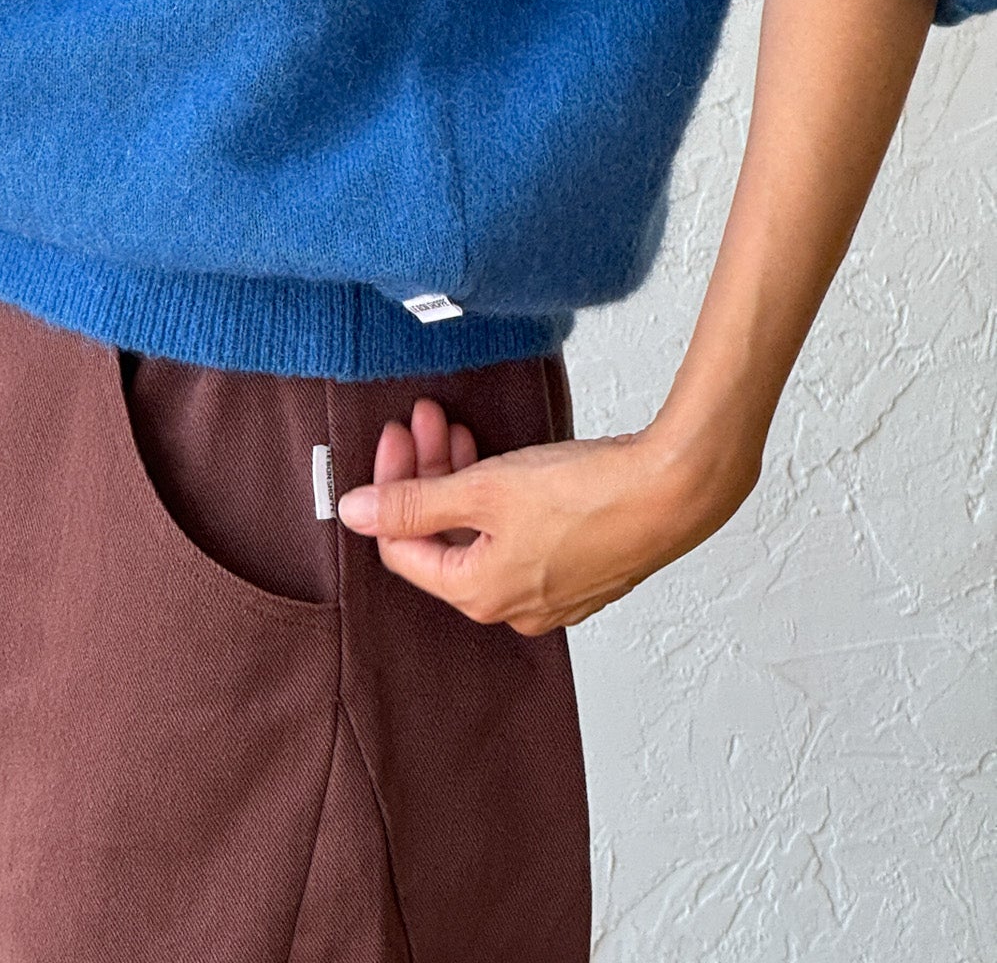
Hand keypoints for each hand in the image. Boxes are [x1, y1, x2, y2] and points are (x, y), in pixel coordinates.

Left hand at [337, 398, 758, 634]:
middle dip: (428, 472)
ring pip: (480, 531)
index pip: (402, 547)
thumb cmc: (588, 495)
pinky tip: (499, 457)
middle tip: (426, 419)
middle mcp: (511, 605)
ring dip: (461, 477)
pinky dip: (498, 495)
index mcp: (478, 594)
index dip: (391, 486)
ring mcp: (548, 591)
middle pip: (442, 537)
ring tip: (458, 424)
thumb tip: (351, 512)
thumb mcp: (484, 489)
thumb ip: (413, 502)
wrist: (673, 491)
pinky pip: (517, 534)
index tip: (398, 435)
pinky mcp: (578, 569)